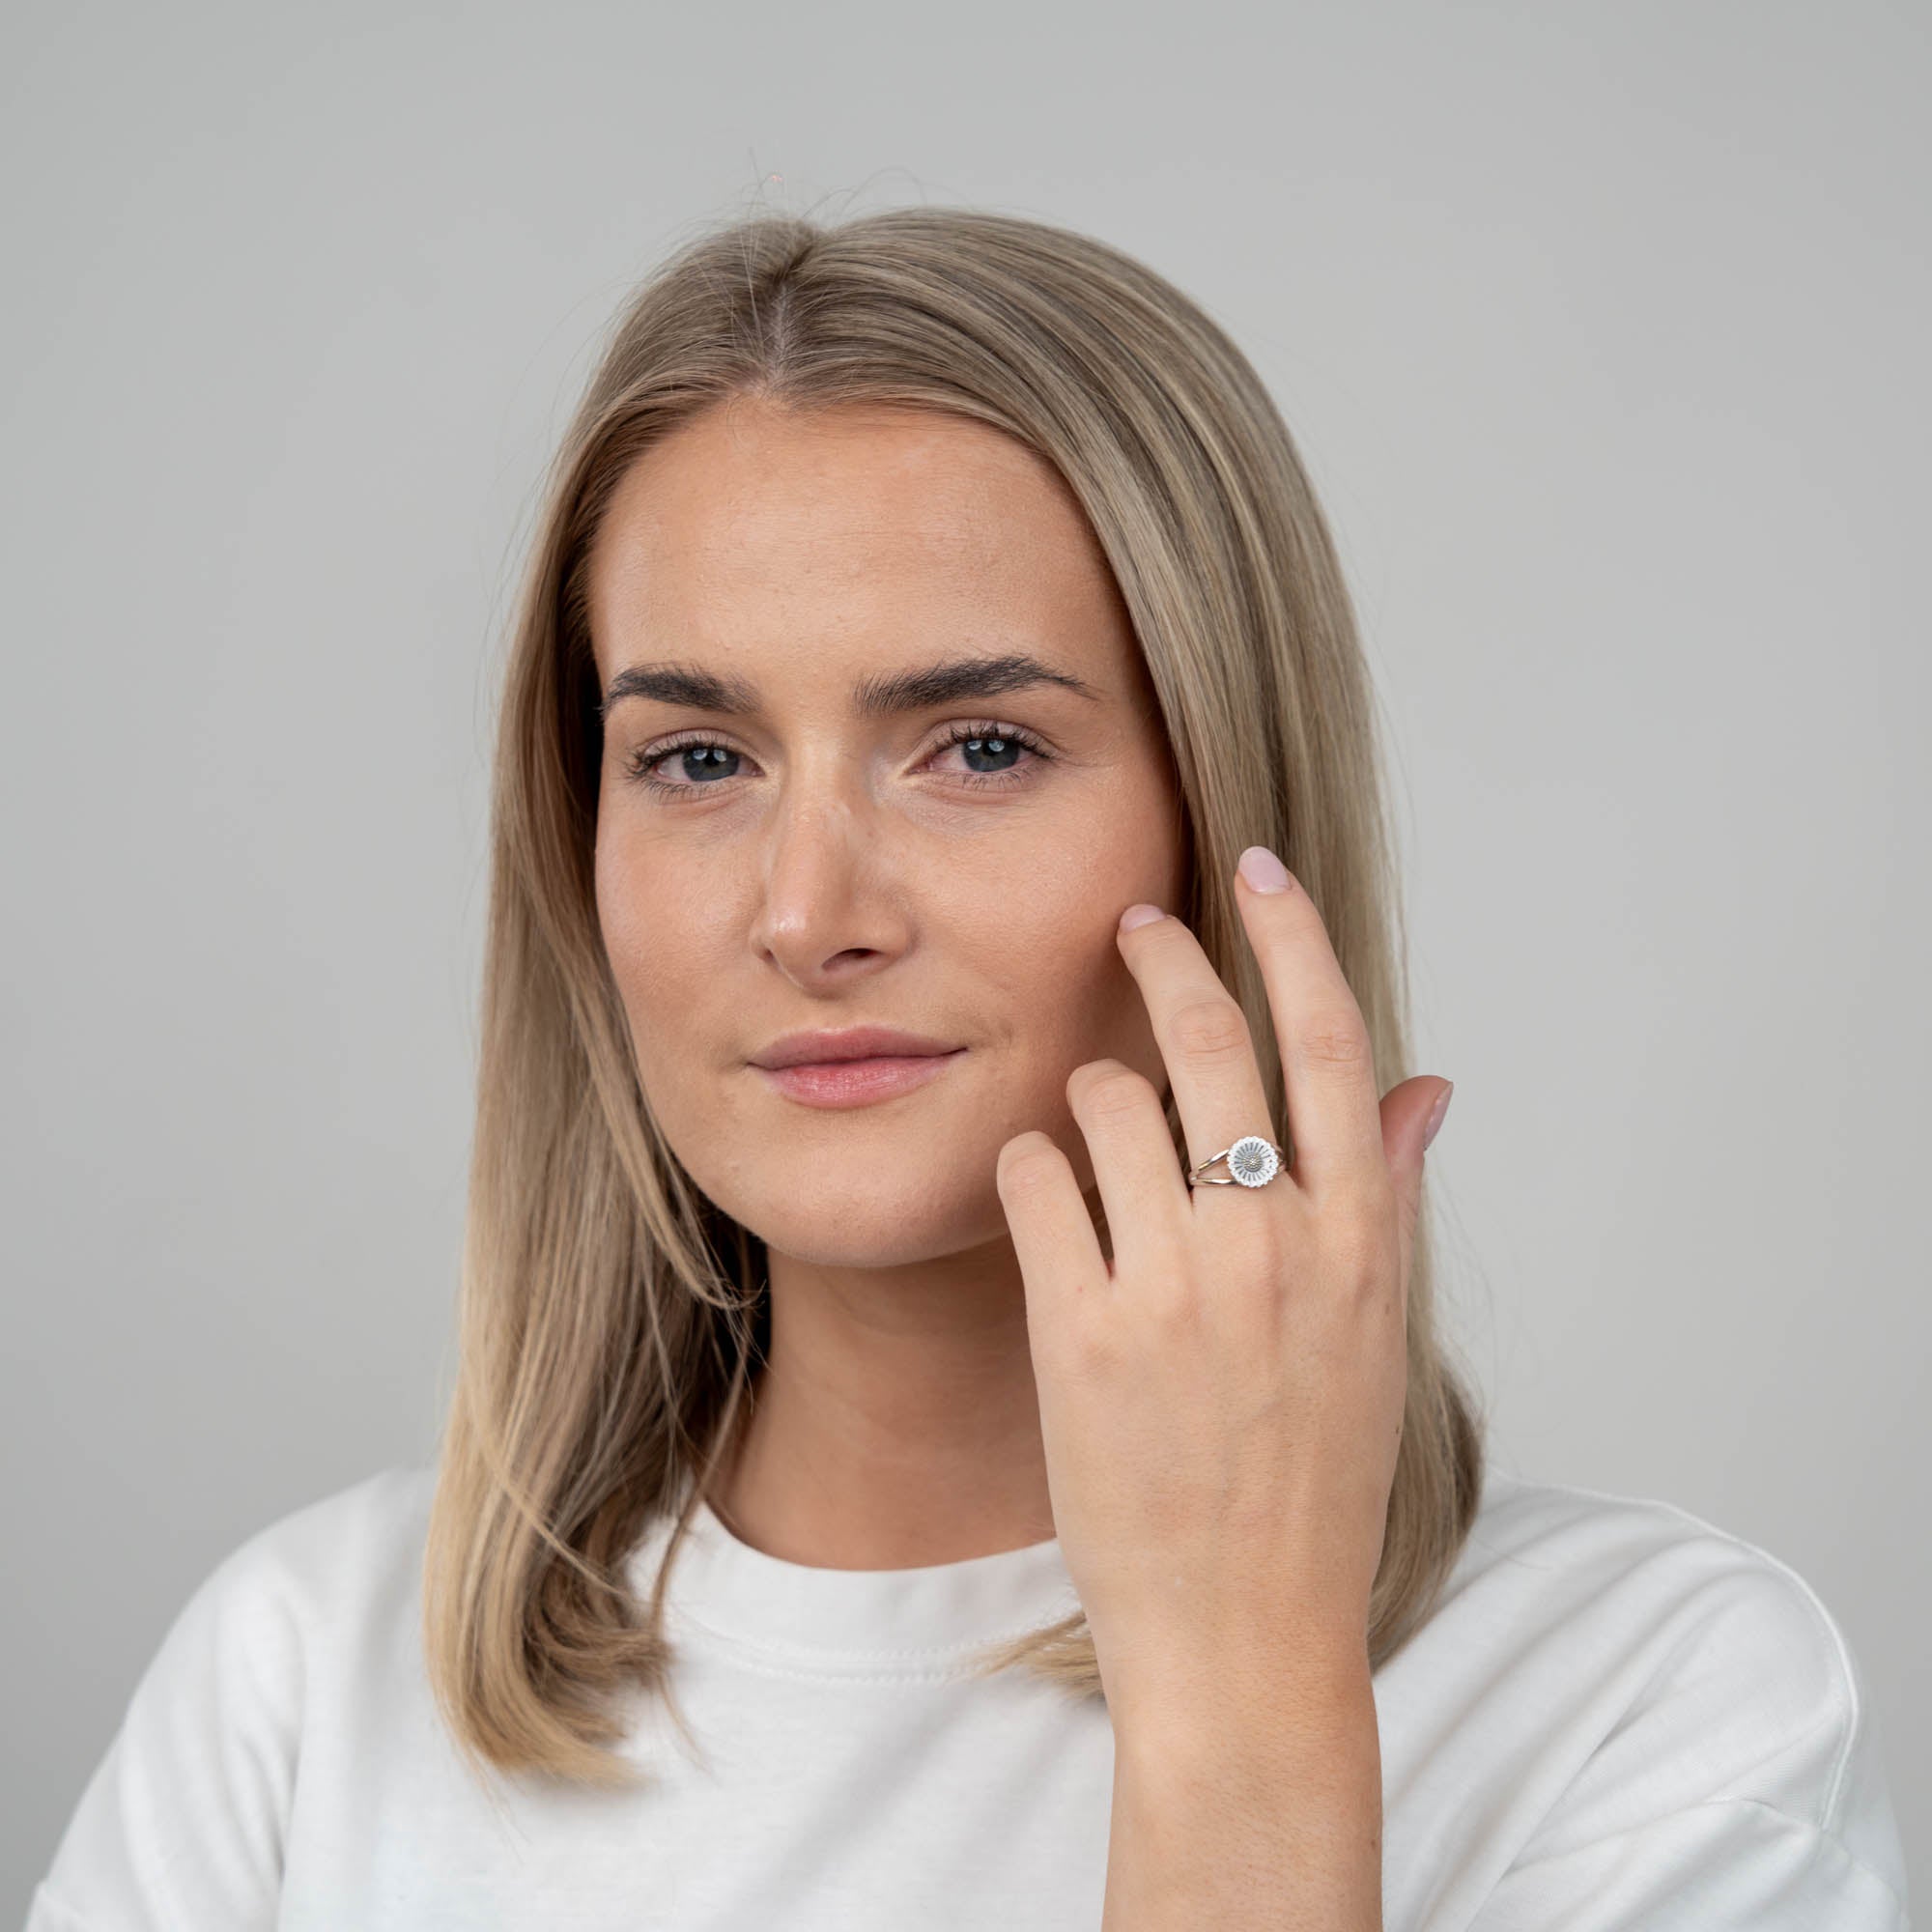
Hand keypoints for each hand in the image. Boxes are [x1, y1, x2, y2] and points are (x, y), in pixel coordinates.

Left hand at [994, 845, 1451, 1704]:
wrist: (1245, 1632)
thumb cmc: (1313, 1480)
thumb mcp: (1376, 1335)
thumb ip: (1389, 1197)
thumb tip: (1426, 1083)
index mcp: (1358, 1239)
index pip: (1332, 1043)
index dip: (1292, 937)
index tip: (1257, 867)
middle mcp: (1274, 1247)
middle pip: (1212, 1044)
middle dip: (1169, 958)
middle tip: (1136, 921)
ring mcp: (1176, 1287)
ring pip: (1106, 1101)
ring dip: (1091, 1096)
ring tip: (1097, 1141)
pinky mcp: (1084, 1331)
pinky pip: (1036, 1180)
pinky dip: (1032, 1169)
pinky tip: (1047, 1202)